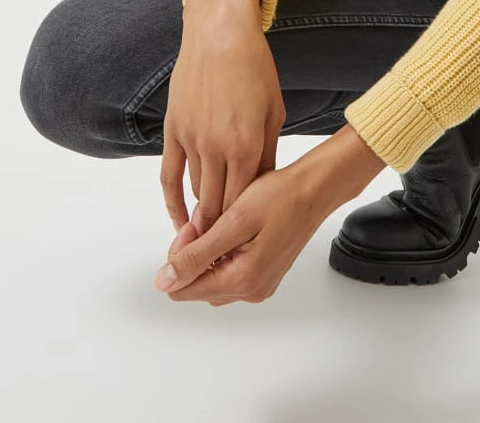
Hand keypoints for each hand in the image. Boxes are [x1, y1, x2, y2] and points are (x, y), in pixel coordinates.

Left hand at [152, 128, 385, 304]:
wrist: (315, 189)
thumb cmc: (281, 198)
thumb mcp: (232, 222)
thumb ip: (196, 255)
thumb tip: (164, 281)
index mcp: (241, 281)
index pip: (182, 287)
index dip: (180, 254)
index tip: (197, 224)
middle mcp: (251, 291)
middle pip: (197, 284)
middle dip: (195, 251)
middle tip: (211, 217)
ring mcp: (260, 285)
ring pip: (213, 277)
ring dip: (209, 251)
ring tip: (224, 219)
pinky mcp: (265, 275)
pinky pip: (231, 271)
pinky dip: (225, 251)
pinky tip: (236, 227)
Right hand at [160, 0, 284, 236]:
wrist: (220, 34)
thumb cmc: (254, 69)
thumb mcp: (274, 112)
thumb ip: (266, 154)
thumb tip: (262, 189)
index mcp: (248, 145)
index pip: (244, 203)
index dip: (243, 229)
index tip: (245, 248)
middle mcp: (218, 147)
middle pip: (216, 207)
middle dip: (219, 236)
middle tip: (221, 259)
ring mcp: (192, 140)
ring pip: (193, 195)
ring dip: (198, 221)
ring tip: (203, 246)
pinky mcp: (174, 131)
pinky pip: (169, 176)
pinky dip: (172, 203)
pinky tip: (178, 221)